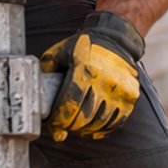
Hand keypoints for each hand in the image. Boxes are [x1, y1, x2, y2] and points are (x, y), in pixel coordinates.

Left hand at [39, 10, 143, 141]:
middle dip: (69, 126)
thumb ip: (47, 68)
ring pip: (100, 122)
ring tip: (76, 127)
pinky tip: (92, 128)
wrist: (116, 38)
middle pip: (84, 117)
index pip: (69, 104)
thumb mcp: (61, 51)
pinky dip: (102, 128)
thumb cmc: (84, 47)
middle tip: (62, 127)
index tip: (52, 125)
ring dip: (85, 129)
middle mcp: (105, 81)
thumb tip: (37, 91)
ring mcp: (121, 90)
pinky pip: (116, 121)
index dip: (58, 120)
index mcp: (85, 69)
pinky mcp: (131, 96)